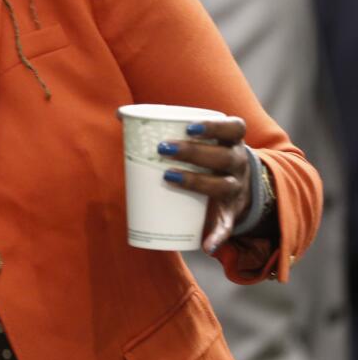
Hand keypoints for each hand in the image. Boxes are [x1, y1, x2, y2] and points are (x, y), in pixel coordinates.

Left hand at [157, 117, 251, 253]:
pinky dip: (218, 236)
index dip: (214, 126)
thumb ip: (164, 129)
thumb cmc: (206, 156)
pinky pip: (227, 226)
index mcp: (231, 142)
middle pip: (222, 156)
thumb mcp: (200, 141)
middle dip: (194, 152)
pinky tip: (207, 245)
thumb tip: (119, 115)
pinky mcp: (231, 213)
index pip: (234, 127)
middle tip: (164, 148)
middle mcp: (237, 163)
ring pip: (223, 185)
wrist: (241, 187)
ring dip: (197, 182)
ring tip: (169, 177)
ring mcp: (236, 188)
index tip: (188, 126)